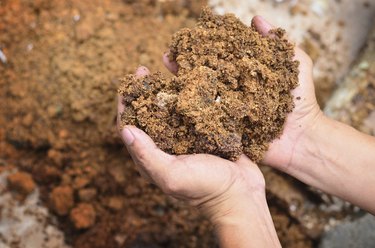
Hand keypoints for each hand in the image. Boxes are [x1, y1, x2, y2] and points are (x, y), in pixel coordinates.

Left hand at [117, 67, 264, 219]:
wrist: (242, 194)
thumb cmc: (206, 188)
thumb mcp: (173, 175)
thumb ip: (148, 155)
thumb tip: (125, 130)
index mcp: (152, 158)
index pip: (129, 129)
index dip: (125, 106)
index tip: (126, 85)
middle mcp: (166, 146)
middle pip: (147, 114)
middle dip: (143, 92)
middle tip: (143, 71)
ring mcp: (185, 139)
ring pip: (170, 109)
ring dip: (165, 89)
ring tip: (164, 70)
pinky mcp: (204, 132)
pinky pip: (192, 110)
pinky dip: (189, 95)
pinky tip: (190, 80)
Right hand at [163, 16, 322, 171]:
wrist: (303, 138)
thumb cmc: (301, 101)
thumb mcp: (295, 65)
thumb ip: (278, 42)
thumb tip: (255, 19)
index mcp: (244, 75)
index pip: (220, 57)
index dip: (205, 47)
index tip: (189, 38)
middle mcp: (231, 91)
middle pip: (204, 74)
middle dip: (185, 63)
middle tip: (169, 54)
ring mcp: (226, 111)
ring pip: (199, 95)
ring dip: (181, 83)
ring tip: (166, 70)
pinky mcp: (224, 129)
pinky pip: (203, 119)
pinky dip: (187, 111)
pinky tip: (172, 100)